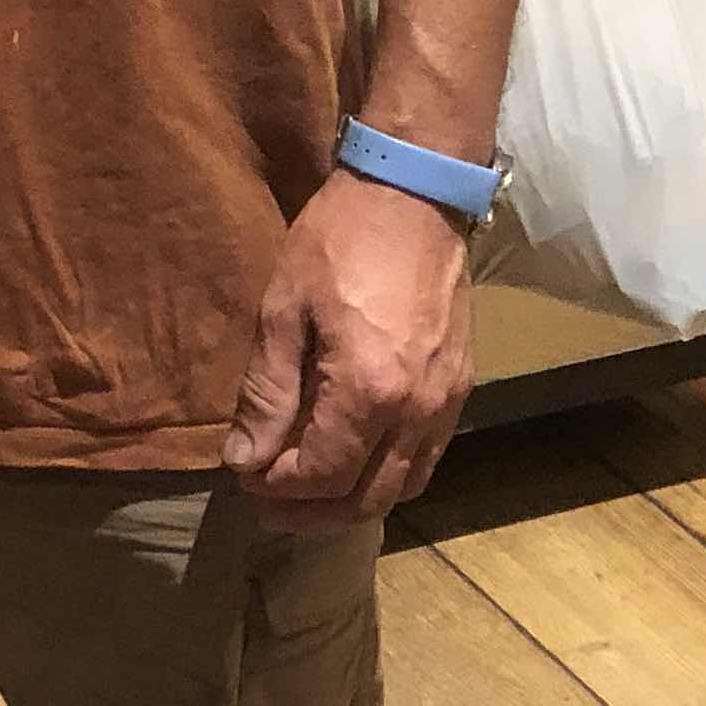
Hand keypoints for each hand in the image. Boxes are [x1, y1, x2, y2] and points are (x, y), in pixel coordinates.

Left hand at [219, 167, 475, 525]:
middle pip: (366, 499)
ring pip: (405, 487)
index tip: (244, 475)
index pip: (321, 475)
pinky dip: (389, 477)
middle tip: (266, 505)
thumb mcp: (283, 310)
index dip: (277, 487)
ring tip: (307, 497)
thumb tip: (245, 459)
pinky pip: (428, 459)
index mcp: (369, 392)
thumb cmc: (339, 241)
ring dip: (353, 504)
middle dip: (312, 512)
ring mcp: (447, 403)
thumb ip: (267, 393)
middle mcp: (417, 411)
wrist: (414, 193)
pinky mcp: (461, 387)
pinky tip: (356, 465)